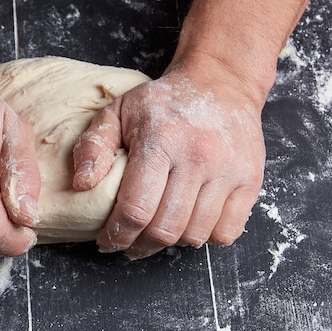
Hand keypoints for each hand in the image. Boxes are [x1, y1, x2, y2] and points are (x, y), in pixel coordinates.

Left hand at [72, 64, 265, 258]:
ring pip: (195, 235)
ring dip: (171, 243)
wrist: (220, 84)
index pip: (136, 208)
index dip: (117, 235)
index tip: (107, 241)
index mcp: (160, 140)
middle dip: (140, 246)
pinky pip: (226, 232)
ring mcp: (228, 171)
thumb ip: (94, 145)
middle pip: (165, 229)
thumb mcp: (119, 110)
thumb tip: (81, 185)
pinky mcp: (250, 181)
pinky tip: (189, 223)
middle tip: (129, 244)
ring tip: (157, 231)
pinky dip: (205, 237)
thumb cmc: (163, 102)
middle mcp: (198, 157)